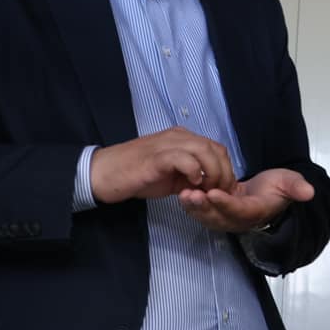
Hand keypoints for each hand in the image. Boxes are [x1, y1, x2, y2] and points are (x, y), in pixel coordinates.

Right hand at [89, 127, 234, 203]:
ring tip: (208, 190)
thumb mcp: (169, 176)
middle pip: (215, 148)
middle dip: (224, 172)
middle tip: (221, 193)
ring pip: (204, 150)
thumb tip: (208, 186)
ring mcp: (166, 144)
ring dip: (212, 173)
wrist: (104, 174)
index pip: (215, 148)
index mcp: (181, 138)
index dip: (225, 169)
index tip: (224, 189)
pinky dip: (194, 172)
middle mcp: (177, 136)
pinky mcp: (156, 157)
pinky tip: (191, 185)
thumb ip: (189, 176)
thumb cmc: (135, 175)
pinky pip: (185, 159)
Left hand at [178, 167, 315, 233]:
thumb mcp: (290, 183)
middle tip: (191, 194)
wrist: (267, 193)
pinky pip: (201, 212)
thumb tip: (309, 192)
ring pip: (207, 217)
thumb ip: (296, 187)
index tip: (214, 193)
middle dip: (203, 207)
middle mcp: (239, 220)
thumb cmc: (277, 187)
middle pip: (218, 217)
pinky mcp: (216, 214)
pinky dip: (190, 204)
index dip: (226, 204)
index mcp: (256, 211)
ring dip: (193, 207)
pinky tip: (181, 192)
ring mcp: (226, 219)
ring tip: (183, 194)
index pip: (240, 210)